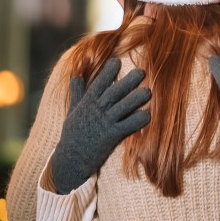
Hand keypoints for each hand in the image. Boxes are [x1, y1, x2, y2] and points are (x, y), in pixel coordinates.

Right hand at [50, 58, 150, 193]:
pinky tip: (148, 115)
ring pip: (122, 108)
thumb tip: (75, 76)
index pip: (98, 84)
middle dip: (127, 82)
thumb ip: (77, 93)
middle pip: (113, 93)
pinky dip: (136, 121)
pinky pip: (126, 126)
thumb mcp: (73, 110)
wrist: (71, 159)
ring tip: (148, 92)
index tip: (116, 61)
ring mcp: (104, 123)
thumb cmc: (73, 133)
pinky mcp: (110, 136)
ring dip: (135, 99)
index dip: (107, 72)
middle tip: (141, 72)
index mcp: (88, 102)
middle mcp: (97, 110)